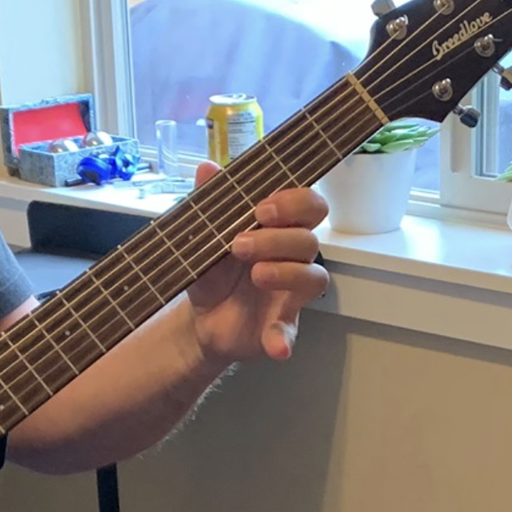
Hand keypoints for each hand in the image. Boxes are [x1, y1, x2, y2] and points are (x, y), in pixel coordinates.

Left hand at [184, 161, 327, 363]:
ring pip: (313, 277)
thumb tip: (206, 167)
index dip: (294, 203)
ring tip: (255, 275)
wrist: (198, 319)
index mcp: (279, 229)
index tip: (261, 210)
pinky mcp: (282, 327)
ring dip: (286, 273)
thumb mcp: (202, 236)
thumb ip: (209, 203)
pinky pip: (293, 332)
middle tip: (240, 245)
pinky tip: (275, 344)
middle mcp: (293, 258)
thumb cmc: (212, 271)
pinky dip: (284, 338)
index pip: (308, 205)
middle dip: (278, 239)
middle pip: (310, 239)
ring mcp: (291, 294)